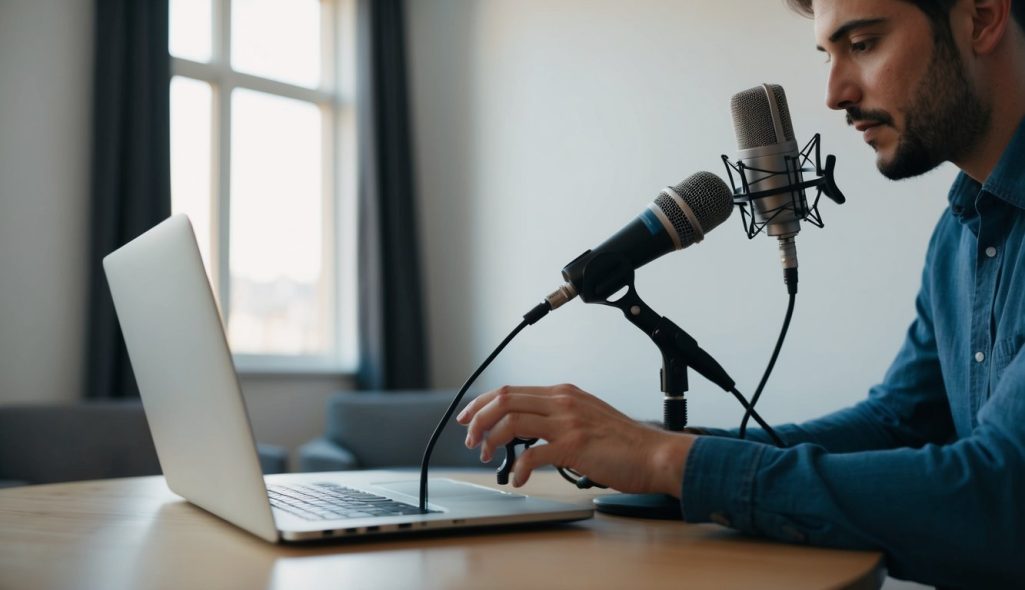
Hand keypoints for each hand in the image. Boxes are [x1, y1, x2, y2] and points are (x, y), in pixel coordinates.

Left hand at [456, 383, 694, 495]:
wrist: (656, 455)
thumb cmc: (625, 444)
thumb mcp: (587, 418)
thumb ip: (558, 419)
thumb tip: (527, 434)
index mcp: (564, 394)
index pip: (511, 390)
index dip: (483, 404)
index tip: (469, 418)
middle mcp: (563, 402)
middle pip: (504, 399)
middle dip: (479, 419)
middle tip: (471, 440)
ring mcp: (568, 422)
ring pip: (511, 420)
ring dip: (491, 439)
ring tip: (487, 457)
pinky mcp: (574, 445)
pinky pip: (531, 454)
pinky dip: (517, 467)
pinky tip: (517, 478)